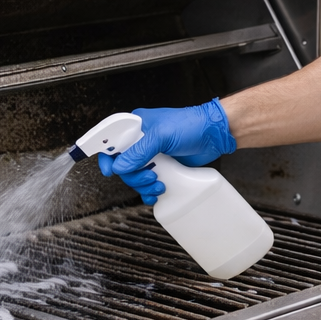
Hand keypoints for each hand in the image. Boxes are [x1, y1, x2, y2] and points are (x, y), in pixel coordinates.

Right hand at [98, 99, 237, 204]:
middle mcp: (140, 141)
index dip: (106, 157)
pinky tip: (157, 193)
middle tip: (150, 176)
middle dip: (133, 176)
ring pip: (135, 177)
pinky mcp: (163, 168)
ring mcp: (151, 156)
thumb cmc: (191, 125)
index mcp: (135, 126)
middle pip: (122, 165)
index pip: (110, 141)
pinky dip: (150, 192)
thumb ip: (140, 151)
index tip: (110, 170)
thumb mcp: (162, 135)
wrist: (214, 135)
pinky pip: (147, 184)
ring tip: (159, 184)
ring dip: (143, 186)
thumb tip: (121, 167)